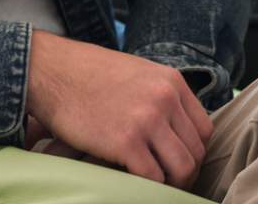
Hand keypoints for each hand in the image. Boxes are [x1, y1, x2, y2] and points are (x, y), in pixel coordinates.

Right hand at [25, 31, 213, 187]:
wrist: (53, 71)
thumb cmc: (90, 74)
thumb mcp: (138, 72)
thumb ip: (161, 95)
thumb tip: (176, 129)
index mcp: (172, 82)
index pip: (204, 129)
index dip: (194, 151)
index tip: (178, 161)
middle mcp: (165, 99)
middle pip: (196, 151)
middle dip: (185, 171)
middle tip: (167, 181)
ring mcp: (147, 120)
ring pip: (181, 168)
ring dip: (170, 183)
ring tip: (153, 185)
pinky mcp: (125, 141)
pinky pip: (152, 177)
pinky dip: (147, 186)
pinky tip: (132, 181)